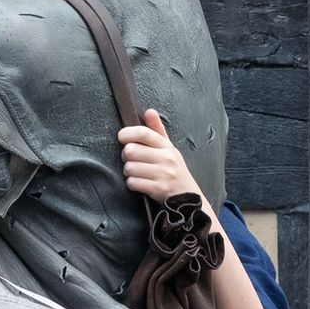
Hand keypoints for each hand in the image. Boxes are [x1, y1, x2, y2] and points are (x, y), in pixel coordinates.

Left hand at [119, 108, 221, 231]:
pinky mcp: (158, 189)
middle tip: (132, 160)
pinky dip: (132, 184)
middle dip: (126, 156)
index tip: (122, 137)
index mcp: (166, 146)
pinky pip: (132, 183)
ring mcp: (163, 174)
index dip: (127, 133)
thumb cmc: (174, 170)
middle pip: (130, 150)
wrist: (188, 197)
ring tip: (138, 173)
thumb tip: (149, 111)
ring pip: (129, 168)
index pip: (143, 133)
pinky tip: (140, 183)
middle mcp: (166, 158)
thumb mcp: (169, 149)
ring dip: (128, 172)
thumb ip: (157, 130)